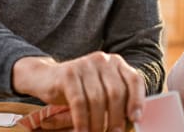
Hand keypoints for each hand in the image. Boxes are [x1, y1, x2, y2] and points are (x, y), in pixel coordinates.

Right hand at [13, 52, 144, 131]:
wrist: (45, 77)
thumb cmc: (78, 89)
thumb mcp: (100, 90)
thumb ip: (116, 100)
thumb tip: (132, 122)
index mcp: (116, 63)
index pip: (134, 80)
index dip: (137, 100)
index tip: (136, 119)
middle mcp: (102, 60)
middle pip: (116, 92)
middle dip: (116, 118)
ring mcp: (85, 65)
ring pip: (97, 99)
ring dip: (98, 123)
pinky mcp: (68, 74)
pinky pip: (79, 102)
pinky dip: (82, 120)